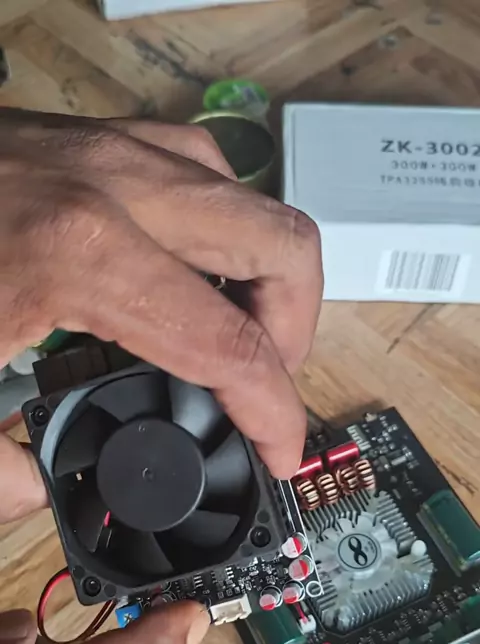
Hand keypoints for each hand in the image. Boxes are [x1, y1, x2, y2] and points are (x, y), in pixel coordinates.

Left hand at [0, 109, 322, 523]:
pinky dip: (223, 231)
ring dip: (267, 275)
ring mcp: (113, 150)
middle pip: (284, 248)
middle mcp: (118, 186)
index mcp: (81, 255)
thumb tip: (34, 493)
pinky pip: (203, 174)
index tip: (280, 451)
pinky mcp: (99, 138)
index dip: (274, 411)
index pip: (231, 344)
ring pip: (254, 201)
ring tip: (238, 333)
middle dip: (297, 333)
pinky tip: (189, 273)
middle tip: (263, 383)